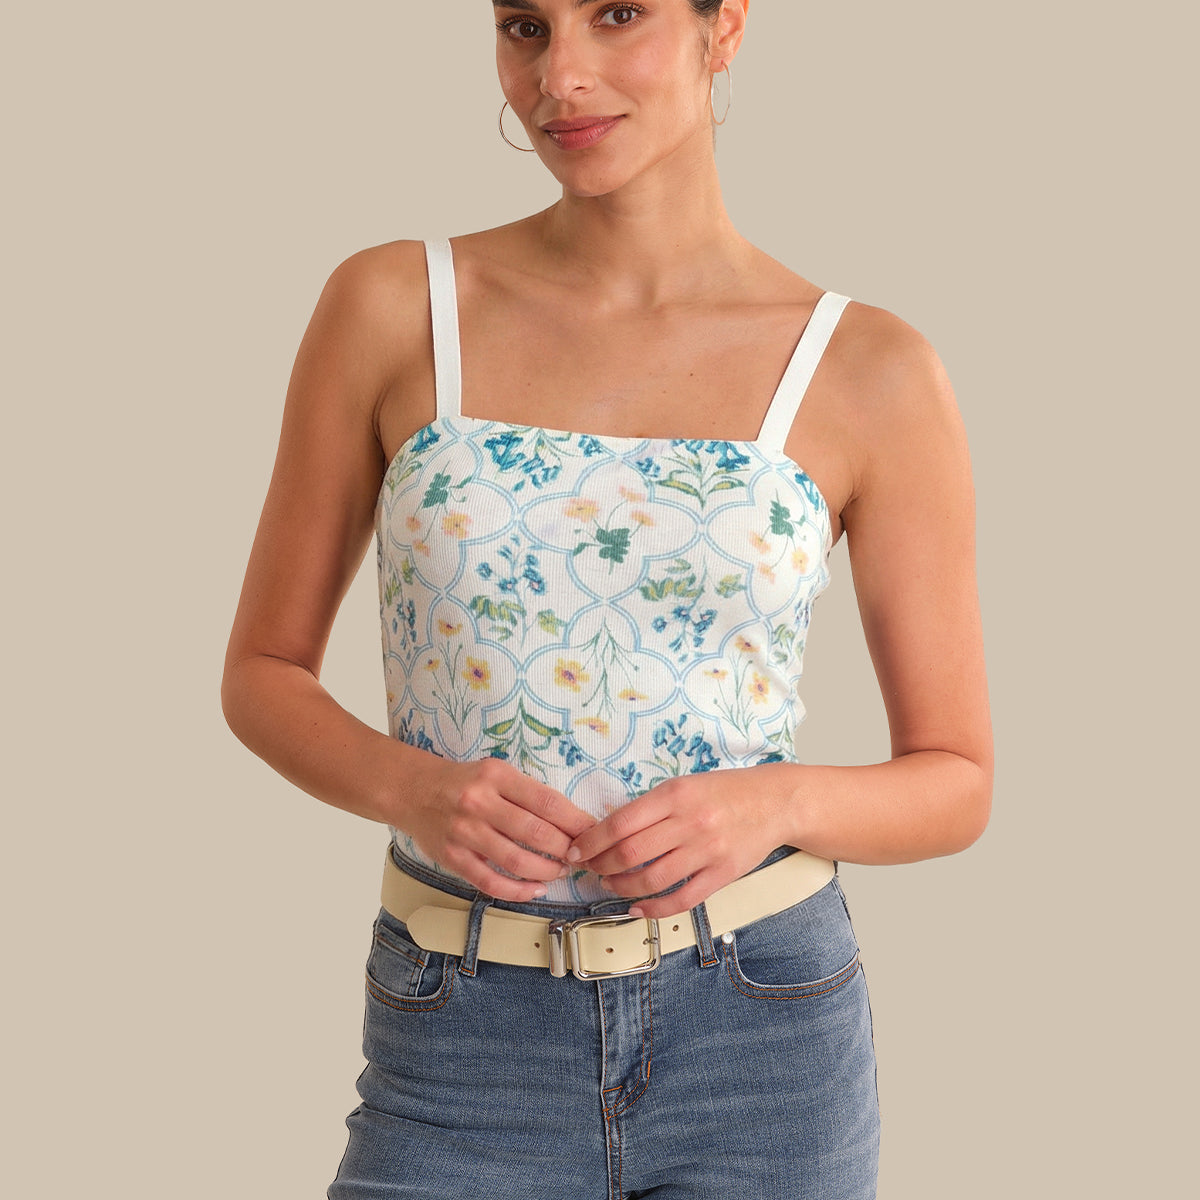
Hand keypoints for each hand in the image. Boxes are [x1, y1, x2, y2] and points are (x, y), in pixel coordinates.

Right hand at [402, 757, 596, 901]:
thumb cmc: (465, 781)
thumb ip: (528, 793)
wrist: (413, 790)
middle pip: (535, 833)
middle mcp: (479, 803)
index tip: (594, 833)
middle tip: (581, 856)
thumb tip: (573, 820)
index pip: (547, 802)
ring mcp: (464, 832)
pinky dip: (517, 891)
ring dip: (546, 871)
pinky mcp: (452, 857)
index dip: (576, 821)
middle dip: (566, 849)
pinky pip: (490, 882)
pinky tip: (535, 889)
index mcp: (496, 776)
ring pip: (516, 860)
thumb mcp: (497, 772)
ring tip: (561, 871)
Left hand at [566, 765, 798, 918]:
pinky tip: (638, 909)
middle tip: (591, 869)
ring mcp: (708, 850)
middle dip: (601, 865)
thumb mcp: (684, 785)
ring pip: (652, 879)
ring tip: (610, 884)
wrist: (775, 801)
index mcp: (675, 794)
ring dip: (623, 887)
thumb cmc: (724, 791)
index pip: (621, 822)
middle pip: (631, 853)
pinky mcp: (722, 874)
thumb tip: (608, 832)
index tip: (576, 851)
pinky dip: (655, 909)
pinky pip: (682, 899)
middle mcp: (690, 822)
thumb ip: (651, 807)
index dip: (591, 841)